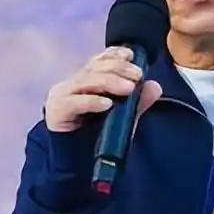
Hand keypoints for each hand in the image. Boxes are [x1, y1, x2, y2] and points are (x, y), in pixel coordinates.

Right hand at [45, 46, 162, 133]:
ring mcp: (64, 95)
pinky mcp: (58, 110)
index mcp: (88, 80)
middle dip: (119, 68)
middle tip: (138, 75)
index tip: (131, 55)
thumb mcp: (121, 118)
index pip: (100, 60)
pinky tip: (107, 104)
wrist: (70, 159)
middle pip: (96, 68)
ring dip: (110, 82)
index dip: (115, 54)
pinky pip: (75, 102)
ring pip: (87, 81)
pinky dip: (92, 102)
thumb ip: (137, 102)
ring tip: (129, 88)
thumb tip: (155, 87)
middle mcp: (74, 83)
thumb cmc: (94, 135)